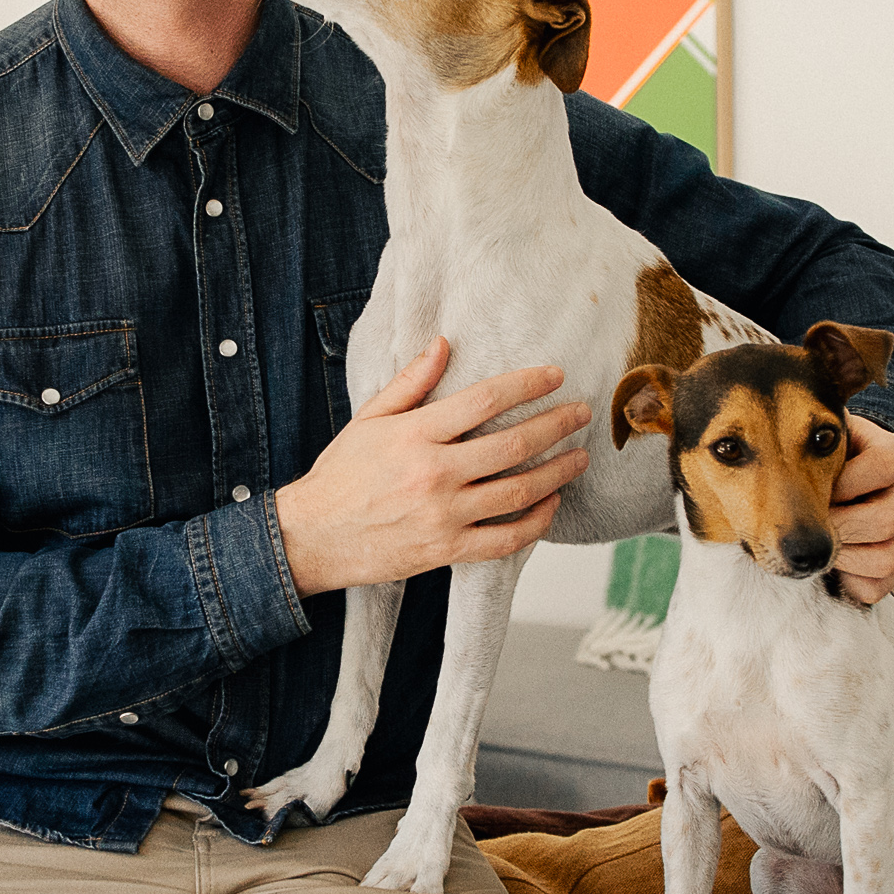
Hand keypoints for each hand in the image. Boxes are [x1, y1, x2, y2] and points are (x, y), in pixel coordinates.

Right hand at [276, 337, 592, 595]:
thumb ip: (410, 382)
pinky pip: (506, 539)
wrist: (312, 537)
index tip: (555, 376)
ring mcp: (443, 515)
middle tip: (581, 413)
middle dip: (556, 425)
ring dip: (558, 472)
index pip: (484, 400)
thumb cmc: (341, 475)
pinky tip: (551, 504)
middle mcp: (434, 473)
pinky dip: (537, 522)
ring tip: (580, 457)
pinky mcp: (447, 550)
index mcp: (415, 434)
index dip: (527, 384)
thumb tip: (443, 343)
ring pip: (519, 491)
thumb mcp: (369, 419)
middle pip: (513, 444)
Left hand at [826, 413, 893, 605]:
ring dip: (842, 558)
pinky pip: (877, 587)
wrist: (852, 478)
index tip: (815, 486)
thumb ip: (809, 440)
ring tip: (818, 546)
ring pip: (885, 559)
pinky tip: (831, 565)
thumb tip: (772, 450)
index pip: (883, 466)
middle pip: (886, 520)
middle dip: (838, 527)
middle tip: (808, 526)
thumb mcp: (824, 437)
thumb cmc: (829, 457)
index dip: (843, 482)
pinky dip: (847, 582)